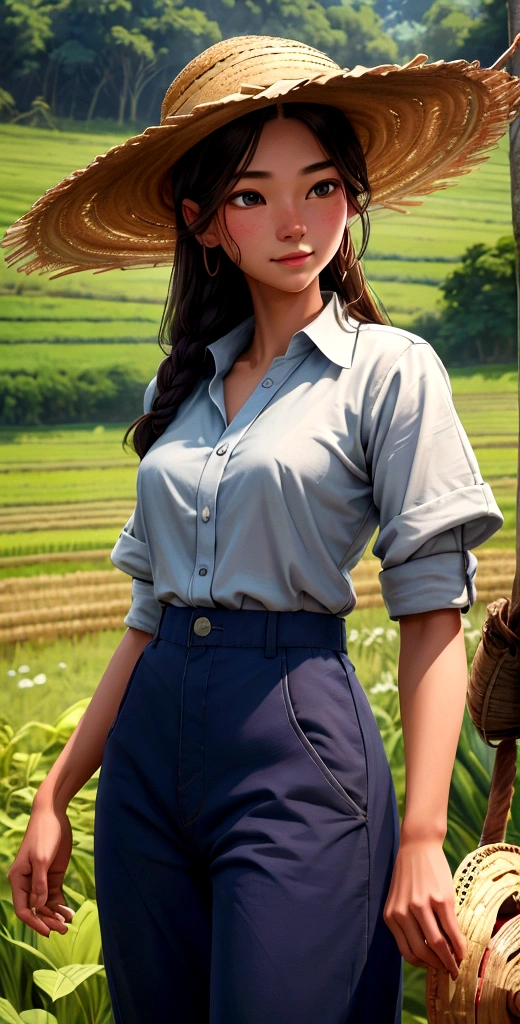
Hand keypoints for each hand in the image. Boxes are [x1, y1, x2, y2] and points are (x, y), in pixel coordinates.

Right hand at [7, 804, 75, 936]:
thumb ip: (39, 884)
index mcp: (18, 879)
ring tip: (68, 924)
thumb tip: (38, 907)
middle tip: (63, 930)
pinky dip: (61, 905)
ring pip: (45, 905)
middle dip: (48, 920)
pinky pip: (54, 896)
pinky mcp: (52, 875)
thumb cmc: (44, 834)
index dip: (34, 922)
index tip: (47, 931)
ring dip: (55, 915)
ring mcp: (41, 879)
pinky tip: (69, 913)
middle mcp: (28, 882)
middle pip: (36, 909)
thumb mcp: (42, 859)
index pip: (23, 908)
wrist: (54, 814)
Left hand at [383, 835, 466, 979]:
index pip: (407, 951)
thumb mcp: (400, 900)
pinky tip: (462, 950)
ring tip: (457, 963)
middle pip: (422, 951)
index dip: (422, 964)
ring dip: (449, 959)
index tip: (433, 968)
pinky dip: (459, 945)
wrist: (418, 845)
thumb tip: (427, 951)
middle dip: (437, 966)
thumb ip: (407, 922)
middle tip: (448, 970)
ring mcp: (422, 906)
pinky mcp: (440, 900)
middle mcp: (403, 913)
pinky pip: (451, 930)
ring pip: (436, 944)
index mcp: (391, 916)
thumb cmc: (410, 874)